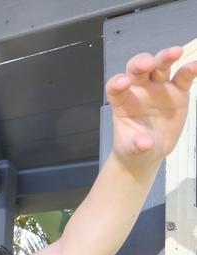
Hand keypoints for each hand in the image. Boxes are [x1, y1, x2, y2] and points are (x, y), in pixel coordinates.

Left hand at [106, 46, 196, 167]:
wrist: (149, 151)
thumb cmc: (133, 146)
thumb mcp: (131, 149)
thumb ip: (136, 145)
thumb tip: (145, 143)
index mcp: (122, 102)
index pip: (115, 88)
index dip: (117, 83)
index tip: (122, 83)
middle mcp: (138, 90)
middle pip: (137, 69)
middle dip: (141, 63)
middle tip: (148, 63)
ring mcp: (158, 88)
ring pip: (160, 67)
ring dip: (165, 57)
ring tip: (175, 52)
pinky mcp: (177, 91)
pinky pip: (183, 77)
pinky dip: (189, 70)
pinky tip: (195, 65)